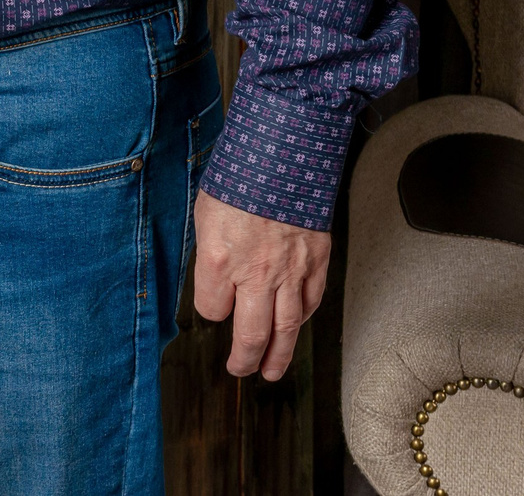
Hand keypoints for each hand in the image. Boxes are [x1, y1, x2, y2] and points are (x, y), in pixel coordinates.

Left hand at [191, 191, 330, 380]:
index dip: (212, 309)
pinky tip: (296, 325)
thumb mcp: (206, 212)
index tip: (214, 306)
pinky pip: (311, 301)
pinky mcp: (316, 261)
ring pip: (286, 328)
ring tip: (271, 371)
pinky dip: (303, 318)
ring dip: (279, 356)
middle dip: (243, 358)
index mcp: (219, 259)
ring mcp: (290, 270)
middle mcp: (256, 272)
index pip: (212, 308)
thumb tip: (216, 277)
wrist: (284, 151)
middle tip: (240, 370)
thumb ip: (211, 251)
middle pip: (250, 334)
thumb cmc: (240, 176)